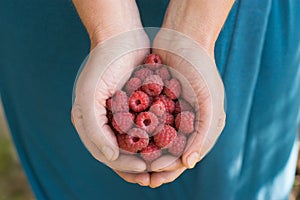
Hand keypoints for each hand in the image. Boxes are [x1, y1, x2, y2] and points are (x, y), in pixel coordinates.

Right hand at [72, 0, 152, 184]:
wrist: (120, 37)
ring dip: (147, 157)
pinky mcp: (136, 106)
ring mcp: (120, 114)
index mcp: (90, 123)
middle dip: (136, 167)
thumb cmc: (102, 65)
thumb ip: (95, 130)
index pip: (106, 154)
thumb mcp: (89, 97)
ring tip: (162, 168)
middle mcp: (105, 122)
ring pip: (135, 144)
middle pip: (121, 153)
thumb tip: (110, 156)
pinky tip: (167, 146)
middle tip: (153, 178)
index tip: (143, 170)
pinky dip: (155, 138)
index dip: (123, 166)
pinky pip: (146, 127)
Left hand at [146, 0, 233, 186]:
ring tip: (129, 161)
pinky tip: (124, 138)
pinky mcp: (155, 99)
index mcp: (201, 125)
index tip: (153, 176)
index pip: (185, 155)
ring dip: (142, 151)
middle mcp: (185, 121)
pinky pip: (144, 119)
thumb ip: (204, 134)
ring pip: (153, 138)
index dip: (170, 168)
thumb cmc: (201, 69)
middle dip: (153, 164)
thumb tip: (189, 164)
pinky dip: (136, 130)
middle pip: (167, 151)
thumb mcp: (210, 104)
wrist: (184, 37)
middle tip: (138, 176)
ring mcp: (170, 110)